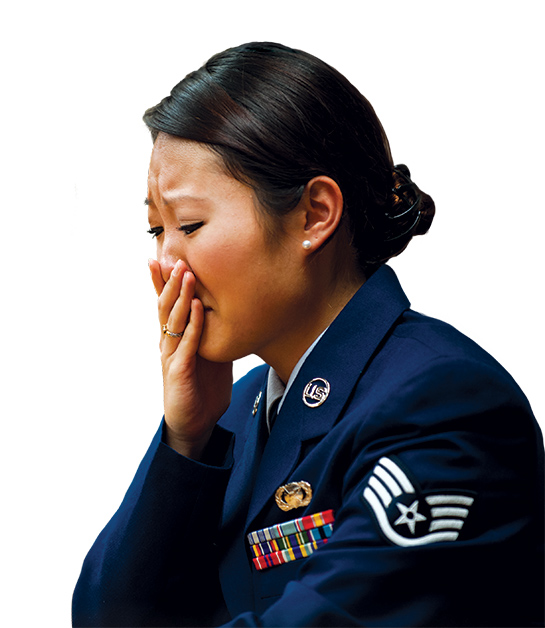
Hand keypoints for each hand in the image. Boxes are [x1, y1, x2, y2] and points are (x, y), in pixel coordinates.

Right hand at [149, 259, 232, 458]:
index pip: (167, 305)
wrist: (194, 423)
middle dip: (171, 281)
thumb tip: (226, 311)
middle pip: (166, 306)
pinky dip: (192, 325)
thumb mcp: (208, 354)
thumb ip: (211, 333)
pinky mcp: (179, 372)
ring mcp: (172, 356)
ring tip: (186, 273)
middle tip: (176, 256)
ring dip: (180, 295)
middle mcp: (169, 343)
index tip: (164, 256)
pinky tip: (196, 308)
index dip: (164, 282)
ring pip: (173, 320)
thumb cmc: (201, 387)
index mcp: (175, 337)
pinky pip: (187, 344)